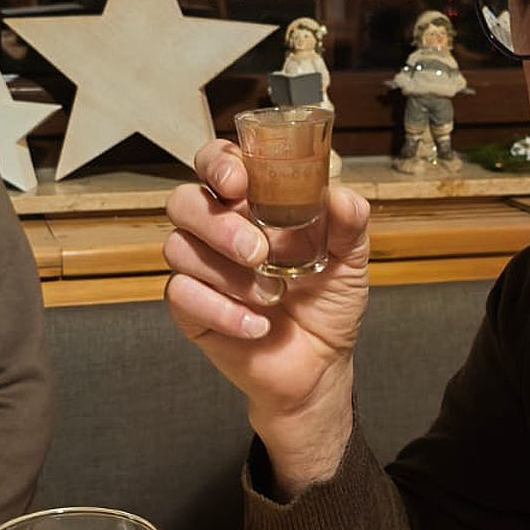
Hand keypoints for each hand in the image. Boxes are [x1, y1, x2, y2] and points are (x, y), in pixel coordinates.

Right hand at [164, 139, 371, 492]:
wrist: (320, 367)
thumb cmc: (328, 302)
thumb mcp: (351, 260)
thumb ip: (349, 223)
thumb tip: (341, 197)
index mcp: (250, 204)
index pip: (217, 164)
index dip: (218, 163)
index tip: (239, 181)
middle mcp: (216, 230)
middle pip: (184, 202)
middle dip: (218, 223)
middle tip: (258, 250)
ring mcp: (199, 269)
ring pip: (179, 248)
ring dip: (227, 273)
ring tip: (273, 295)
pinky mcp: (190, 310)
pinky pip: (181, 295)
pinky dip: (222, 311)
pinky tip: (257, 325)